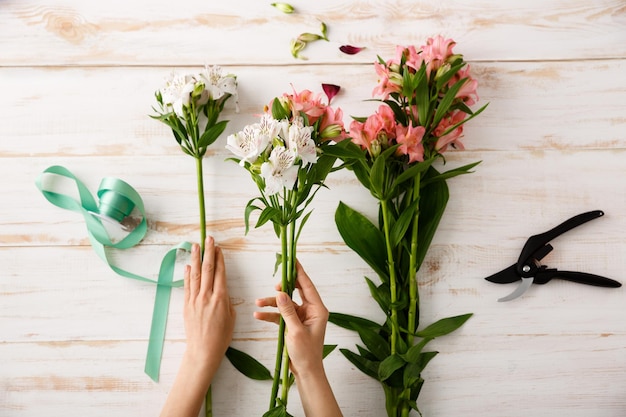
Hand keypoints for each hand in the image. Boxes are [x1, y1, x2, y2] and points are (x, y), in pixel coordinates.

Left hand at [183, 236, 235, 371]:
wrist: (203, 350)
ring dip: (196, 258)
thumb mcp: (231, 317)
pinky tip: (189, 265)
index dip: (220, 259)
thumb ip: (227, 300)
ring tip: (196, 245)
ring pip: (196, 274)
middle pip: (208, 269)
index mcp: (221, 298)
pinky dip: (188, 275)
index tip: (219, 248)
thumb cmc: (221, 336)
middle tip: (208, 238)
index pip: (220, 273)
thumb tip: (221, 290)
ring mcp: (195, 300)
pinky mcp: (186, 305)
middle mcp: (207, 296)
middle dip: (209, 252)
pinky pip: (187, 286)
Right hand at [254, 261, 328, 377]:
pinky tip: (258, 314)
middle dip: (282, 288)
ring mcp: (301, 317)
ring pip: (285, 304)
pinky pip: (281, 315)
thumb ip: (287, 311)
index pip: (307, 285)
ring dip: (272, 303)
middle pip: (295, 292)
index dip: (299, 271)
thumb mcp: (295, 331)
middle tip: (273, 283)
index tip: (292, 259)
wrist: (305, 371)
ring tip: (258, 303)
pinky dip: (270, 315)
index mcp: (317, 309)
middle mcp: (311, 310)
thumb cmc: (306, 353)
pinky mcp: (293, 324)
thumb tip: (281, 293)